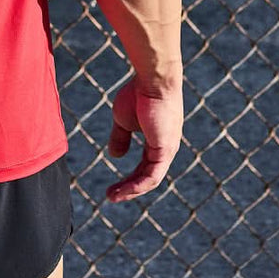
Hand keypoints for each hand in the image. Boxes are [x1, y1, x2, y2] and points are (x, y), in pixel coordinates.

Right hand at [106, 77, 182, 201]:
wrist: (152, 81)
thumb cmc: (138, 94)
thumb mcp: (123, 119)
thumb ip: (120, 137)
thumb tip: (115, 155)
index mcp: (157, 140)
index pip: (144, 165)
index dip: (129, 177)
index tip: (113, 186)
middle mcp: (165, 148)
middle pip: (147, 176)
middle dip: (128, 188)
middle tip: (110, 195)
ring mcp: (167, 150)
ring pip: (150, 180)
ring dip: (131, 190)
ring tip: (112, 196)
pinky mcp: (166, 150)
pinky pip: (152, 176)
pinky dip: (137, 185)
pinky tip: (123, 190)